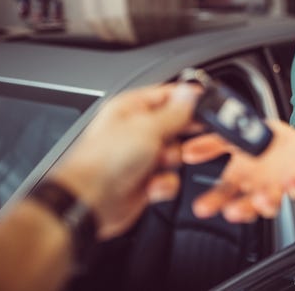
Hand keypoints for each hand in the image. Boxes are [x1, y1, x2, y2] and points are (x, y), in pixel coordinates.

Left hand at [49, 83, 201, 238]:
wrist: (89, 203)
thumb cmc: (104, 162)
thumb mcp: (147, 128)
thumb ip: (174, 111)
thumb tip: (189, 92)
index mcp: (131, 108)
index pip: (167, 95)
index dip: (187, 100)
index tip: (204, 107)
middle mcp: (136, 130)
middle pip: (176, 126)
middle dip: (180, 137)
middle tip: (174, 141)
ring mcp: (141, 156)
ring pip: (177, 153)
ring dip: (171, 163)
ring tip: (157, 165)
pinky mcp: (146, 180)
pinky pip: (171, 177)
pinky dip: (164, 183)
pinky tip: (151, 185)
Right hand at [181, 120, 294, 222]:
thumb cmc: (268, 145)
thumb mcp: (237, 139)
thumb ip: (212, 145)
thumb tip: (185, 150)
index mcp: (241, 176)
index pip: (223, 191)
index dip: (212, 200)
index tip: (200, 207)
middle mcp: (257, 187)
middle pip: (245, 203)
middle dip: (239, 209)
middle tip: (231, 211)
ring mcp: (277, 187)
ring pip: (270, 203)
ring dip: (266, 204)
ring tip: (262, 199)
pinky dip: (294, 188)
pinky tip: (292, 184)